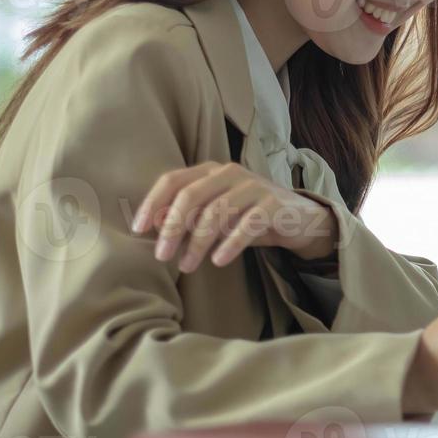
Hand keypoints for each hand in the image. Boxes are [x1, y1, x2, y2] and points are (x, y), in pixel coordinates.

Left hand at [130, 161, 337, 271]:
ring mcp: (254, 186)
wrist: (299, 219)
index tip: (139, 231)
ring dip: (197, 242)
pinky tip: (219, 260)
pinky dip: (230, 243)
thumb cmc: (248, 217)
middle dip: (172, 227)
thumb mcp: (216, 214)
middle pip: (191, 195)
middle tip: (162, 256)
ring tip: (188, 266)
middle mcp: (230, 172)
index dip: (152, 204)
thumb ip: (188, 217)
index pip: (173, 180)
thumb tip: (151, 229)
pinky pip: (248, 223)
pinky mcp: (274, 204)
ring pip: (217, 212)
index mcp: (211, 170)